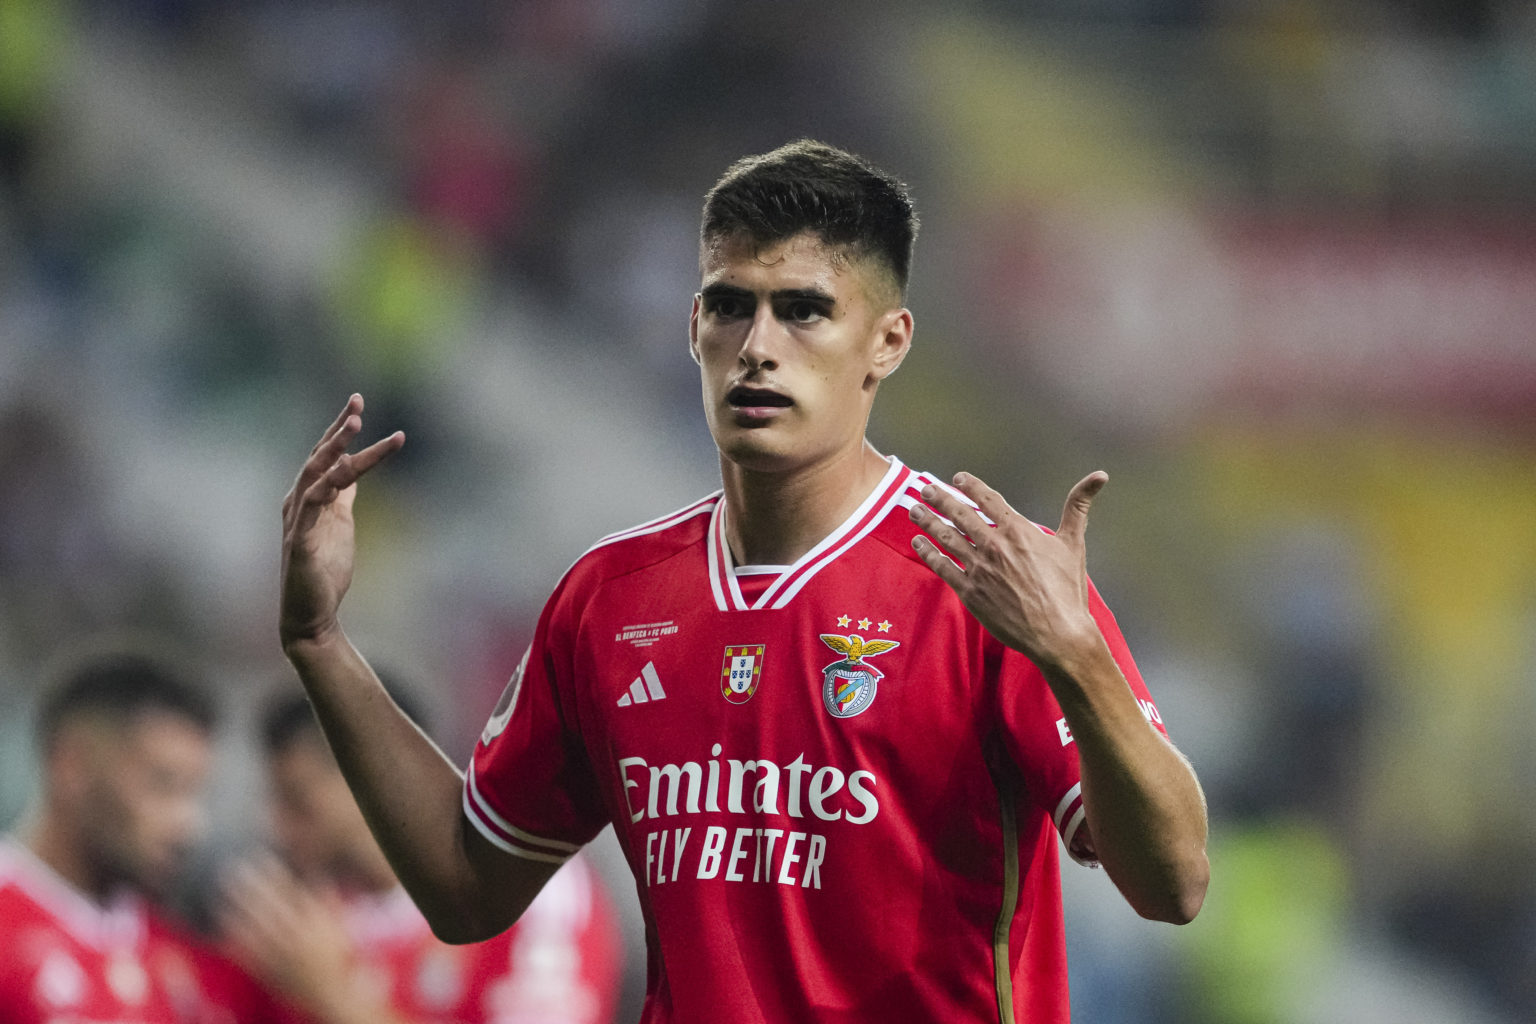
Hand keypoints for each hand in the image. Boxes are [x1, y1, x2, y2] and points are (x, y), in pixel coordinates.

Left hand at [219, 857, 357, 1017]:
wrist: (329, 994)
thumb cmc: (333, 955)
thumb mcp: (337, 925)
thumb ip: (328, 900)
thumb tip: (317, 875)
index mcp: (312, 923)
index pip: (291, 892)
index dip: (274, 875)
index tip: (260, 859)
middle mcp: (295, 937)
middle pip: (269, 908)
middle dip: (250, 890)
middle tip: (232, 872)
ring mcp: (280, 956)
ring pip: (254, 931)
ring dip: (237, 915)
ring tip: (221, 901)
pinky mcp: (269, 973)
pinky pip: (248, 957)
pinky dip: (235, 944)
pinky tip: (222, 933)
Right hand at [280, 395, 403, 648]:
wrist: (311, 613)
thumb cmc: (324, 568)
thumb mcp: (340, 522)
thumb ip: (343, 496)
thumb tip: (354, 471)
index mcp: (309, 496)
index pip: (325, 455)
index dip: (339, 429)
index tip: (357, 402)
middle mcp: (298, 502)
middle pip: (318, 457)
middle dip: (337, 430)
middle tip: (357, 404)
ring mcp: (297, 520)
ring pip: (315, 476)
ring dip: (334, 450)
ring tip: (354, 427)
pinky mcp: (299, 542)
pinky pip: (310, 507)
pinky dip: (324, 486)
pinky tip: (343, 470)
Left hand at [908, 471, 1107, 672]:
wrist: (1057, 633)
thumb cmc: (1068, 590)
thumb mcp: (1074, 544)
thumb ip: (1078, 507)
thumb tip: (1100, 476)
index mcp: (1018, 531)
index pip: (988, 500)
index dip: (971, 486)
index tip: (958, 477)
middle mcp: (995, 545)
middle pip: (960, 515)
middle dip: (940, 499)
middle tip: (925, 489)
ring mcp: (980, 569)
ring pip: (946, 537)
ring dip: (928, 522)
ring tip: (914, 510)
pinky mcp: (970, 592)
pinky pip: (943, 567)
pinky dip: (928, 553)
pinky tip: (918, 543)